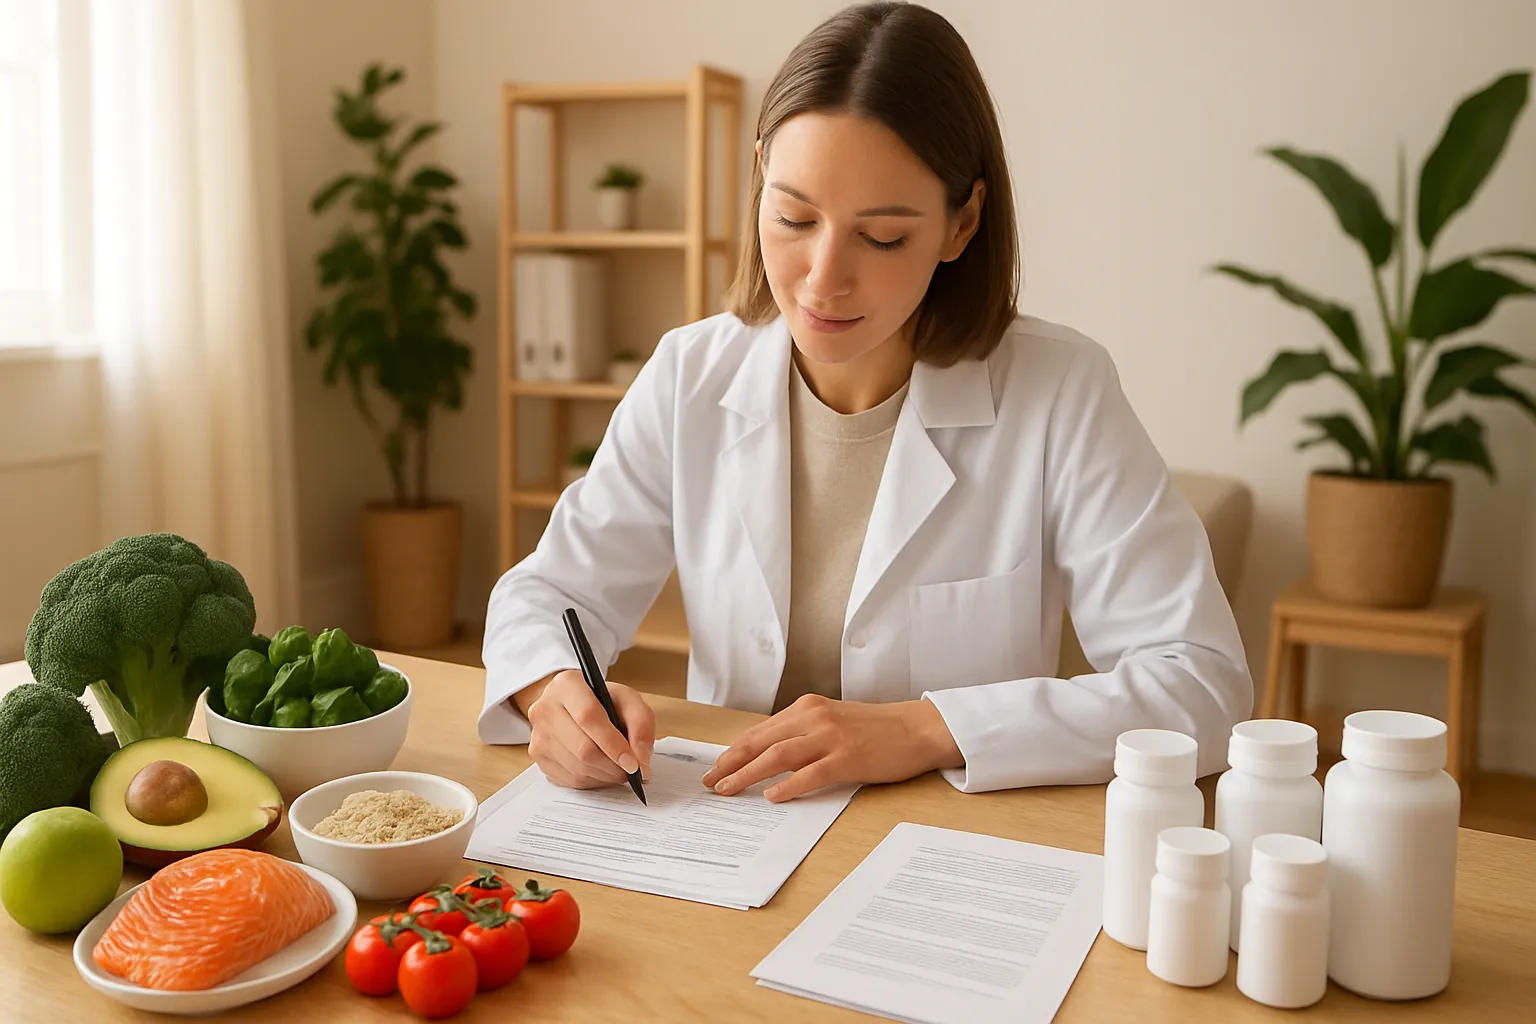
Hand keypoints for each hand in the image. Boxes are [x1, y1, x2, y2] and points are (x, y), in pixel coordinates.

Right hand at [515, 670, 654, 789]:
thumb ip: (641, 725)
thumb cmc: (602, 701)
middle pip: (583, 748)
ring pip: (577, 768)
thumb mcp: (628, 700)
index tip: (633, 764)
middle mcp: (545, 708)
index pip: (588, 717)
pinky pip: (570, 780)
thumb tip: (640, 762)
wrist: (572, 705)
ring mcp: (538, 734)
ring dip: (606, 776)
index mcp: (566, 685)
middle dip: (613, 766)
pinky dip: (593, 781)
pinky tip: (602, 771)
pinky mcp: (538, 756)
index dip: (613, 744)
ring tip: (619, 770)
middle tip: (632, 771)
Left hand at [700, 694, 963, 802]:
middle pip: (761, 741)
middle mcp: (814, 717)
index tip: (715, 768)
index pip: (760, 731)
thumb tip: (768, 757)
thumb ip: (803, 733)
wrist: (917, 728)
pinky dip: (788, 786)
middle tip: (710, 783)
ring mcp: (831, 737)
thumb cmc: (876, 729)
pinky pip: (810, 773)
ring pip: (778, 756)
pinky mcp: (848, 757)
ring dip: (748, 774)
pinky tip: (772, 797)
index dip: (734, 751)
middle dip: (730, 763)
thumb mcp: (833, 721)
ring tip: (728, 790)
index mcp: (807, 708)